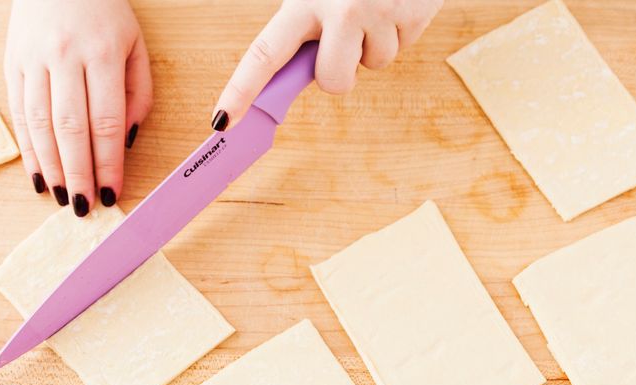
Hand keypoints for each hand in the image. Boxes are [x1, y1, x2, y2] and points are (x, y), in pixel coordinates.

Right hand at [5, 0, 152, 215]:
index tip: (112, 193)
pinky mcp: (12, 63)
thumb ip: (137, 93)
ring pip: (40, 125)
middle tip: (85, 207)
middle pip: (70, 129)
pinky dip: (28, 150)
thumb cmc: (103, 12)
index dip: (108, 163)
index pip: (105, 121)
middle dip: (79, 174)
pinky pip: (19, 114)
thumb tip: (126, 142)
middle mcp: (64, 57)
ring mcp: (33, 60)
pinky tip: (38, 175)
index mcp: (102, 52)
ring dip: (51, 168)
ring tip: (63, 197)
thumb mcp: (135, 44)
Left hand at [211, 0, 442, 129]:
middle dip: (340, 74)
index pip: (264, 54)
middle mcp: (339, 8)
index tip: (222, 121)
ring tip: (375, 7)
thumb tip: (285, 78)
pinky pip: (402, 47)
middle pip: (333, 82)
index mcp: (302, 0)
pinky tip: (395, 3)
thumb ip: (302, 27)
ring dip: (375, 44)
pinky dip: (400, 30)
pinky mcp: (413, 15)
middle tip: (345, 40)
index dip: (241, 90)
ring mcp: (378, 13)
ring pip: (374, 65)